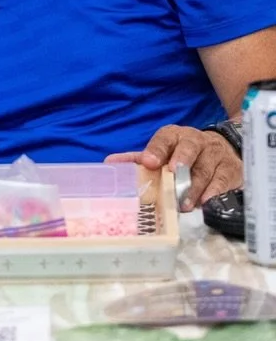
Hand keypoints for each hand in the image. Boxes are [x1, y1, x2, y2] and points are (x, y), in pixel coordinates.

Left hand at [105, 126, 240, 208]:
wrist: (221, 152)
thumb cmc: (182, 157)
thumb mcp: (160, 155)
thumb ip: (137, 160)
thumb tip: (109, 163)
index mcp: (175, 136)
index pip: (166, 138)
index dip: (157, 149)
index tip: (149, 162)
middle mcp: (197, 142)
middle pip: (191, 147)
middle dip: (182, 160)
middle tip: (173, 174)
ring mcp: (217, 155)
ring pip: (207, 168)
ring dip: (195, 186)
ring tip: (184, 203)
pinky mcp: (231, 170)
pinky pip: (224, 180)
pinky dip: (214, 191)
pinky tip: (205, 202)